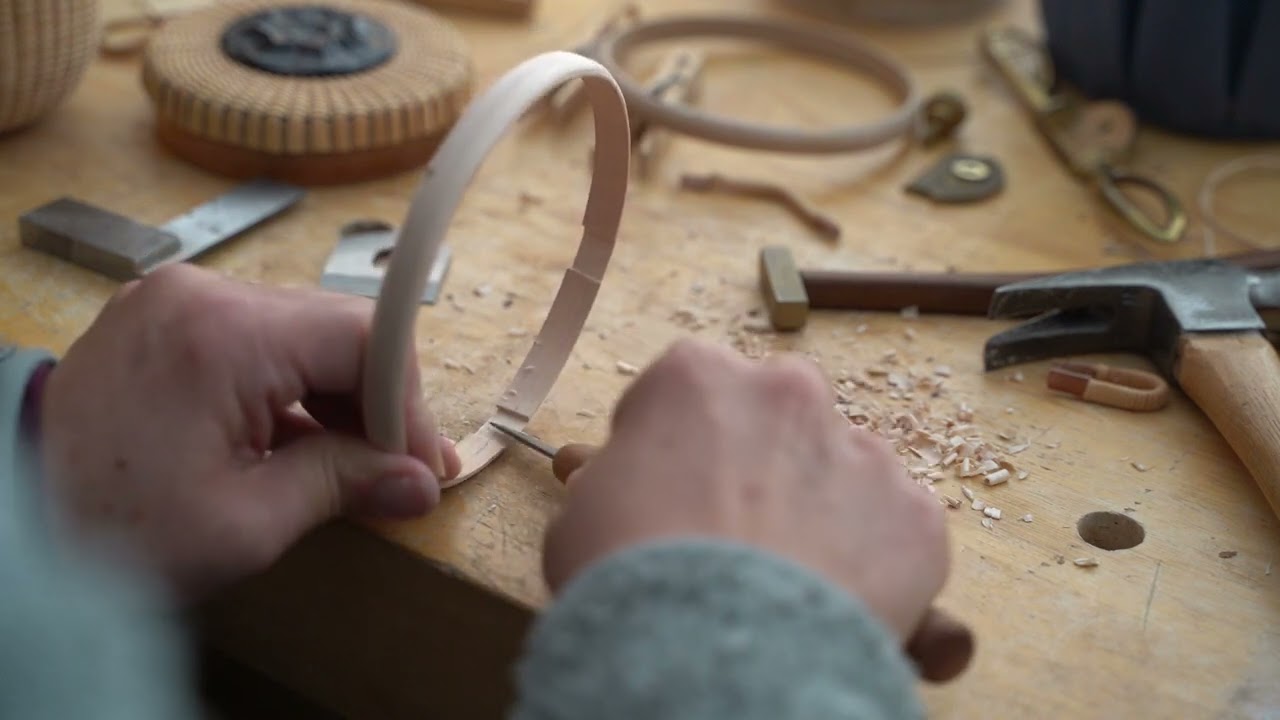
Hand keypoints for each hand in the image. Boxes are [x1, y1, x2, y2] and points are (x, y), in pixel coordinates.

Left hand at [38, 264, 459, 600]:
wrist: (12, 528)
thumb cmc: (114, 534)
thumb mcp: (247, 523)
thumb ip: (344, 483)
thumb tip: (419, 481)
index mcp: (221, 334)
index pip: (362, 336)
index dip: (408, 401)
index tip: (421, 464)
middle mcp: (198, 293)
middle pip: (332, 326)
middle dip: (375, 399)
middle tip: (399, 469)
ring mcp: (173, 299)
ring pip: (297, 331)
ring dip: (334, 394)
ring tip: (353, 464)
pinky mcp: (159, 316)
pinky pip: (253, 337)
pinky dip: (287, 386)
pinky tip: (300, 440)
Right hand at [543, 340, 951, 654]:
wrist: (710, 651)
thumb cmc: (628, 576)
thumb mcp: (588, 511)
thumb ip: (620, 478)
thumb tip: (625, 482)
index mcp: (697, 376)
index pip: (690, 394)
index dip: (680, 448)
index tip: (671, 491)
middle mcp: (789, 393)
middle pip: (781, 417)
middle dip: (766, 462)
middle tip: (739, 533)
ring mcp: (863, 450)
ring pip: (847, 474)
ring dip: (826, 514)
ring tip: (793, 586)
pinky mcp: (917, 516)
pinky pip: (899, 537)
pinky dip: (881, 570)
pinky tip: (840, 611)